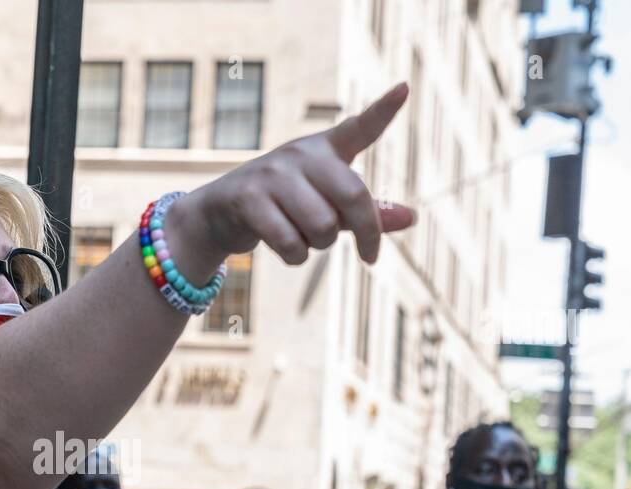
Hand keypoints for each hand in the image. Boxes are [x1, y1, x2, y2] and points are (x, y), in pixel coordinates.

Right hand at [173, 83, 414, 269]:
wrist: (219, 214)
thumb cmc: (284, 207)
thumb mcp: (328, 205)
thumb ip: (367, 212)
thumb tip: (411, 217)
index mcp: (324, 149)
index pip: (359, 127)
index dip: (383, 110)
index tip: (404, 88)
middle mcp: (301, 154)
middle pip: (354, 196)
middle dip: (367, 233)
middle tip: (371, 256)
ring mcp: (274, 174)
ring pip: (323, 227)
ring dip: (320, 247)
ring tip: (304, 238)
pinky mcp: (250, 199)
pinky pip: (292, 244)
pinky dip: (296, 257)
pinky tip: (287, 248)